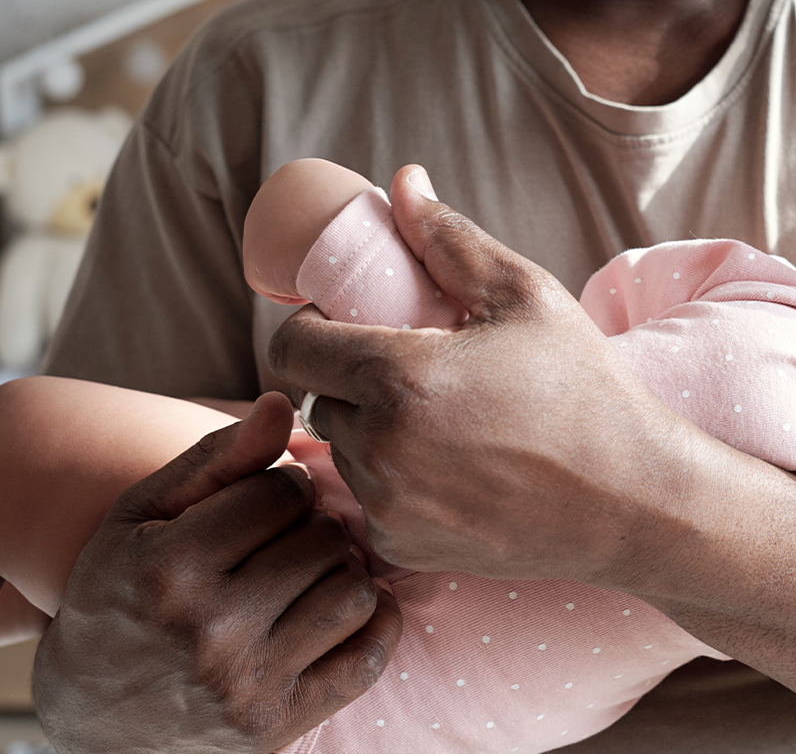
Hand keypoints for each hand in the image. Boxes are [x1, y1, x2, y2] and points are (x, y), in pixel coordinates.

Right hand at [33, 394, 402, 753]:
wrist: (93, 717)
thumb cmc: (121, 597)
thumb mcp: (142, 518)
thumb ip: (216, 459)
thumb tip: (284, 404)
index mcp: (170, 569)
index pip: (283, 492)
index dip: (285, 488)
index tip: (268, 503)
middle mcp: (210, 630)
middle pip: (323, 539)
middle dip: (315, 528)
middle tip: (290, 540)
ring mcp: (249, 682)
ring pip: (353, 590)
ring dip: (342, 573)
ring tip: (309, 574)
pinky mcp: (282, 722)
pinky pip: (369, 655)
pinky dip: (373, 623)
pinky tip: (341, 610)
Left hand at [268, 166, 697, 582]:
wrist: (632, 500)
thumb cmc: (585, 391)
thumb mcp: (526, 298)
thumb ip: (451, 240)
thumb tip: (403, 183)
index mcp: (397, 378)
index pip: (292, 346)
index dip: (311, 327)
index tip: (350, 324)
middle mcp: (380, 448)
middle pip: (319, 400)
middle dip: (353, 381)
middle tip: (417, 373)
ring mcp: (389, 506)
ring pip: (345, 452)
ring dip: (374, 432)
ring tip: (446, 423)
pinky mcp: (404, 548)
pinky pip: (372, 502)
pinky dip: (398, 483)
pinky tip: (457, 470)